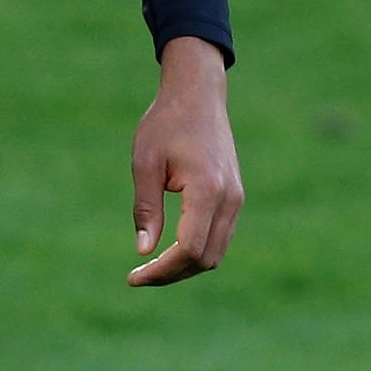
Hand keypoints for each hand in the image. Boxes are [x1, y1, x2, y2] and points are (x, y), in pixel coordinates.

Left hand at [127, 35, 243, 285]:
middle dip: (172, 274)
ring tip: (151, 266)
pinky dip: (197, 251)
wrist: (198, 94)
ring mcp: (236, 199)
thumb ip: (145, 208)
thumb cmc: (166, 122)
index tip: (133, 276)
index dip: (162, 270)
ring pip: (216, 253)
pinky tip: (170, 249)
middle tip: (138, 275)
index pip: (189, 249)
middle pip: (205, 259)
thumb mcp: (145, 162)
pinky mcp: (235, 197)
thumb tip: (143, 251)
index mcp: (207, 189)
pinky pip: (220, 238)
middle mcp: (229, 199)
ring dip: (185, 267)